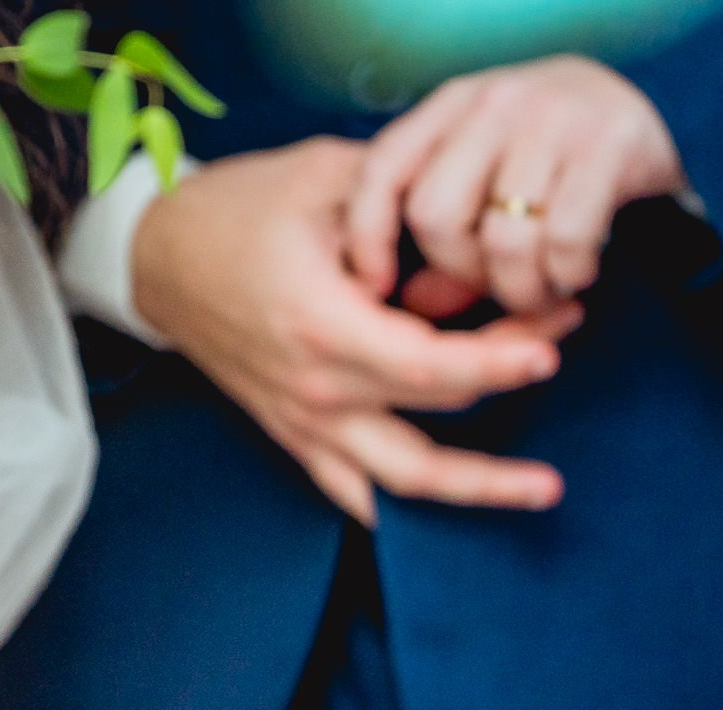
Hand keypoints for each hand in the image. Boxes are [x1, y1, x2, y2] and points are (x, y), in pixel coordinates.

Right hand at [133, 137, 579, 525]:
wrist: (160, 257)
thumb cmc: (239, 209)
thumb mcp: (323, 176)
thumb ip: (402, 201)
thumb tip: (478, 221)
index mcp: (322, 324)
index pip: (429, 367)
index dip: (497, 363)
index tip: (553, 347)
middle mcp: (317, 389)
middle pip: (433, 422)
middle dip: (506, 402)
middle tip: (561, 371)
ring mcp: (305, 423)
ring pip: (402, 483)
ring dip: (476, 491)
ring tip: (543, 490)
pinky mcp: (296, 437)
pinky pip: (354, 495)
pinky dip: (404, 513)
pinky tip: (458, 519)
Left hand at [347, 56, 685, 316]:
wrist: (656, 114)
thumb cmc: (552, 164)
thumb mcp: (488, 182)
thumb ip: (445, 239)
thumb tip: (410, 304)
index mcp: (453, 105)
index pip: (382, 170)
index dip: (368, 237)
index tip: (375, 289)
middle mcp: (498, 102)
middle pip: (437, 217)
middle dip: (461, 274)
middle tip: (497, 287)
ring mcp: (555, 119)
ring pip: (502, 240)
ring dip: (521, 290)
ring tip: (542, 294)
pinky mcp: (611, 146)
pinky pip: (565, 241)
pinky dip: (568, 277)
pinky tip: (578, 275)